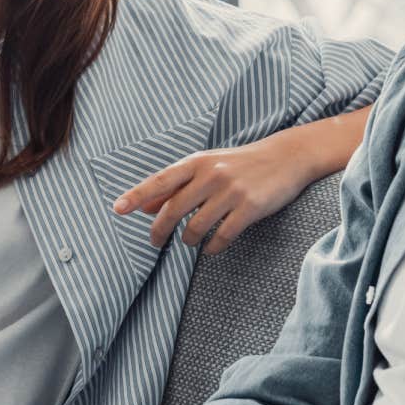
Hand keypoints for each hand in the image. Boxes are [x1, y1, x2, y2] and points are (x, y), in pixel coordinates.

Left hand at [114, 132, 317, 255]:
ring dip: (189, 241)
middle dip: (159, 231)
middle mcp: (211, 175)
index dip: (137, 195)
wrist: (286, 157)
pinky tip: (211, 247)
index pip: (160, 181)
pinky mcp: (250, 208)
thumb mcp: (206, 167)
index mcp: (196, 162)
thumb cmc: (239, 164)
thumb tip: (143, 207)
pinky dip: (212, 247)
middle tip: (155, 243)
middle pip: (173, 210)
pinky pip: (222, 237)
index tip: (118, 209)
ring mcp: (231, 192)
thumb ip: (175, 186)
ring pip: (196, 227)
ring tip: (191, 241)